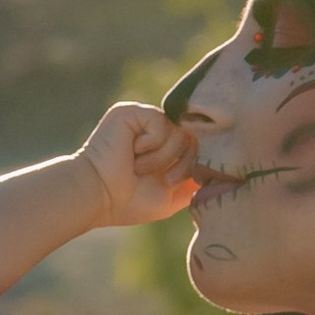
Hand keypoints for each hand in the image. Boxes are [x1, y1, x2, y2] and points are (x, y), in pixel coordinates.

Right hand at [77, 100, 200, 226]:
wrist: (98, 196)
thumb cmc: (127, 202)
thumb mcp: (170, 198)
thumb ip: (192, 184)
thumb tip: (216, 175)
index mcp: (163, 148)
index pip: (195, 145)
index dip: (194, 163)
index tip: (176, 182)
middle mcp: (154, 130)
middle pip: (193, 137)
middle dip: (184, 163)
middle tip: (165, 180)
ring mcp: (144, 120)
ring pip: (179, 131)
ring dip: (162, 158)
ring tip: (139, 167)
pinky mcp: (133, 112)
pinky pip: (161, 122)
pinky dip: (151, 145)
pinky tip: (133, 153)